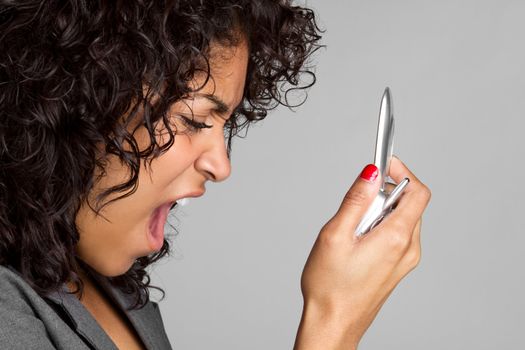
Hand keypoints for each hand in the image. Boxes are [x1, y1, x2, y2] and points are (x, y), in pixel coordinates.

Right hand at [294, 156, 430, 349]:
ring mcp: (405, 260)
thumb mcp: (335, 235)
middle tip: (356, 204)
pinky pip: (398, 235)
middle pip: (410, 203)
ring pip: (403, 218)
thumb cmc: (330, 286)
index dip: (402, 171)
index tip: (384, 164)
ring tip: (353, 228)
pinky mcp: (397, 267)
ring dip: (381, 210)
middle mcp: (408, 249)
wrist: (333, 323)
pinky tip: (357, 241)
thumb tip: (372, 173)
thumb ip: (356, 200)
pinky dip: (381, 226)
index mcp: (395, 238)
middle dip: (385, 192)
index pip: (417, 191)